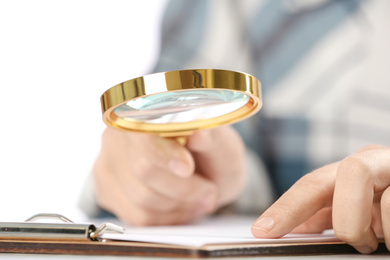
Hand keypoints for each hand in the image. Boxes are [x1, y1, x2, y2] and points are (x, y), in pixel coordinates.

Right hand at [93, 126, 245, 225]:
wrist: (203, 171)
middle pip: (143, 170)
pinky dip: (166, 218)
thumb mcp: (222, 144)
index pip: (142, 132)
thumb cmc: (211, 153)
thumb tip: (199, 134)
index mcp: (145, 110)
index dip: (163, 154)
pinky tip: (182, 207)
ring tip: (199, 199)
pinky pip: (136, 217)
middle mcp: (118, 134)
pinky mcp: (108, 190)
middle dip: (183, 188)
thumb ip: (213, 139)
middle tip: (209, 191)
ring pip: (141, 199)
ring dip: (179, 206)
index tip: (188, 169)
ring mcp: (109, 162)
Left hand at [251, 144, 389, 253]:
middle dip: (351, 218)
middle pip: (350, 172)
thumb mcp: (357, 206)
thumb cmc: (384, 203)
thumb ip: (326, 213)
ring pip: (385, 193)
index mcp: (349, 170)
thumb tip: (295, 228)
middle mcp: (375, 161)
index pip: (311, 185)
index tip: (262, 232)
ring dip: (380, 229)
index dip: (287, 208)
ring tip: (381, 240)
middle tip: (357, 241)